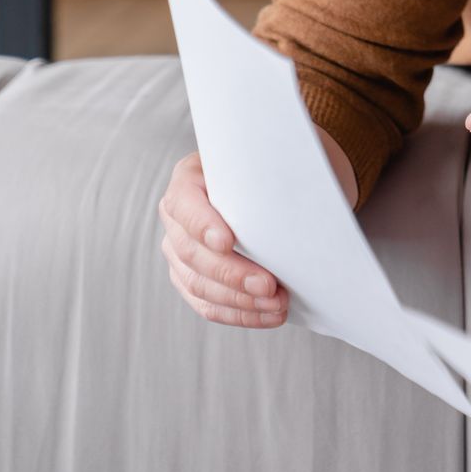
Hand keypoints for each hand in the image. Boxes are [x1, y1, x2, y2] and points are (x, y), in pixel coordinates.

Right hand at [156, 127, 357, 327]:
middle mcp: (177, 216)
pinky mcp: (192, 278)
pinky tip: (268, 315)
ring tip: (277, 304)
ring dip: (240, 300)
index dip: (202, 225)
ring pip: (199, 284)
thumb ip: (271, 171)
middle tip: (268, 285)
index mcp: (190, 178)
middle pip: (192, 252)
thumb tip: (292, 198)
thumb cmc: (277, 165)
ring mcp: (180, 250)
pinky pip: (208, 303)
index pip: (184, 203)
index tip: (227, 241)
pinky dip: (239, 314)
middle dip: (232, 273)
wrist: (280, 181)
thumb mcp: (274, 156)